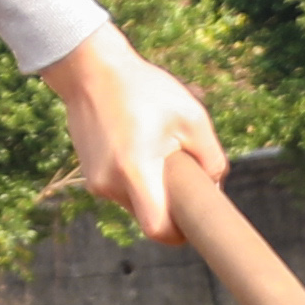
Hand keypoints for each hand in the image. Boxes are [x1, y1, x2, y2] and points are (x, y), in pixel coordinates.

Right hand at [38, 24, 227, 242]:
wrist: (91, 69)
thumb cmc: (145, 89)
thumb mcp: (191, 116)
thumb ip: (211, 157)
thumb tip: (215, 186)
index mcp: (135, 170)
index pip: (156, 228)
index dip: (177, 235)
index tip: (191, 225)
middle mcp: (109, 182)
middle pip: (146, 215)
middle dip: (167, 205)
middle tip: (181, 176)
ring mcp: (94, 180)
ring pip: (132, 201)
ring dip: (149, 188)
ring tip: (155, 149)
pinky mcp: (88, 173)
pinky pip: (118, 188)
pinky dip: (133, 177)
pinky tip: (137, 145)